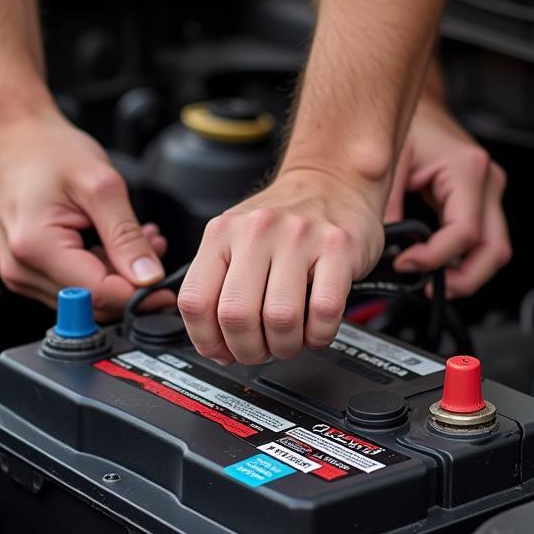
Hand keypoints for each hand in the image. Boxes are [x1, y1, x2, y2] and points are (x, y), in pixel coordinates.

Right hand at [0, 108, 172, 318]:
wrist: (14, 138)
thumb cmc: (47, 151)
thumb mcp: (101, 185)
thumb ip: (126, 236)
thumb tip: (148, 276)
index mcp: (36, 246)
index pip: (98, 294)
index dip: (138, 296)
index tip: (165, 288)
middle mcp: (22, 268)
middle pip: (93, 302)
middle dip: (131, 283)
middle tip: (154, 248)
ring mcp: (22, 272)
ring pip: (87, 297)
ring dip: (118, 275)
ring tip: (138, 238)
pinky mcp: (29, 270)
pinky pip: (74, 284)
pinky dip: (101, 269)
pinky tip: (114, 243)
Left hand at [177, 167, 385, 364]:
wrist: (334, 181)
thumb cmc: (286, 219)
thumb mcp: (237, 239)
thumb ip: (219, 285)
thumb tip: (215, 344)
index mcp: (222, 232)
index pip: (195, 302)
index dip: (207, 340)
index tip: (222, 351)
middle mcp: (257, 230)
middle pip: (237, 316)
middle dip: (249, 350)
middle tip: (261, 351)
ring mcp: (299, 236)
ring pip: (280, 319)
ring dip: (286, 346)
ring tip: (290, 340)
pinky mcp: (338, 247)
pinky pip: (324, 311)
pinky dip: (319, 334)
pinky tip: (316, 329)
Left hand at [385, 97, 510, 297]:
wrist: (420, 107)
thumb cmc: (408, 126)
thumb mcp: (390, 166)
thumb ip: (388, 210)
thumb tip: (384, 251)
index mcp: (468, 169)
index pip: (464, 233)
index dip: (434, 259)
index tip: (405, 264)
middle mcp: (488, 181)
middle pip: (494, 250)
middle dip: (463, 279)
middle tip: (430, 288)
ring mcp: (490, 192)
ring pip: (496, 251)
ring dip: (468, 274)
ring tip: (435, 283)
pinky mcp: (484, 200)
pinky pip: (485, 241)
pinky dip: (465, 260)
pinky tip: (440, 266)